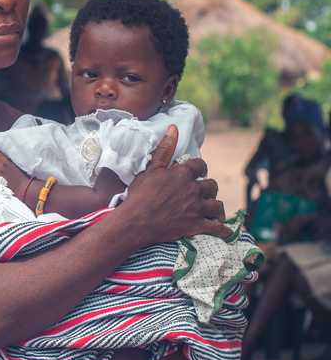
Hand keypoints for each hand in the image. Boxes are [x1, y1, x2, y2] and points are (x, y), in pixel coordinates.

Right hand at [118, 126, 229, 244]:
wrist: (135, 221)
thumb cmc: (140, 194)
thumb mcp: (150, 169)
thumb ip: (164, 149)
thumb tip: (173, 128)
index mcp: (183, 174)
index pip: (200, 166)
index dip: (199, 168)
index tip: (196, 172)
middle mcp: (194, 190)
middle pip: (211, 186)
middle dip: (208, 188)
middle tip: (200, 192)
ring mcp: (197, 209)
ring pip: (217, 205)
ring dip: (215, 207)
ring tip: (210, 210)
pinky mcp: (197, 226)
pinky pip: (218, 228)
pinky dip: (223, 230)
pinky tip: (225, 231)